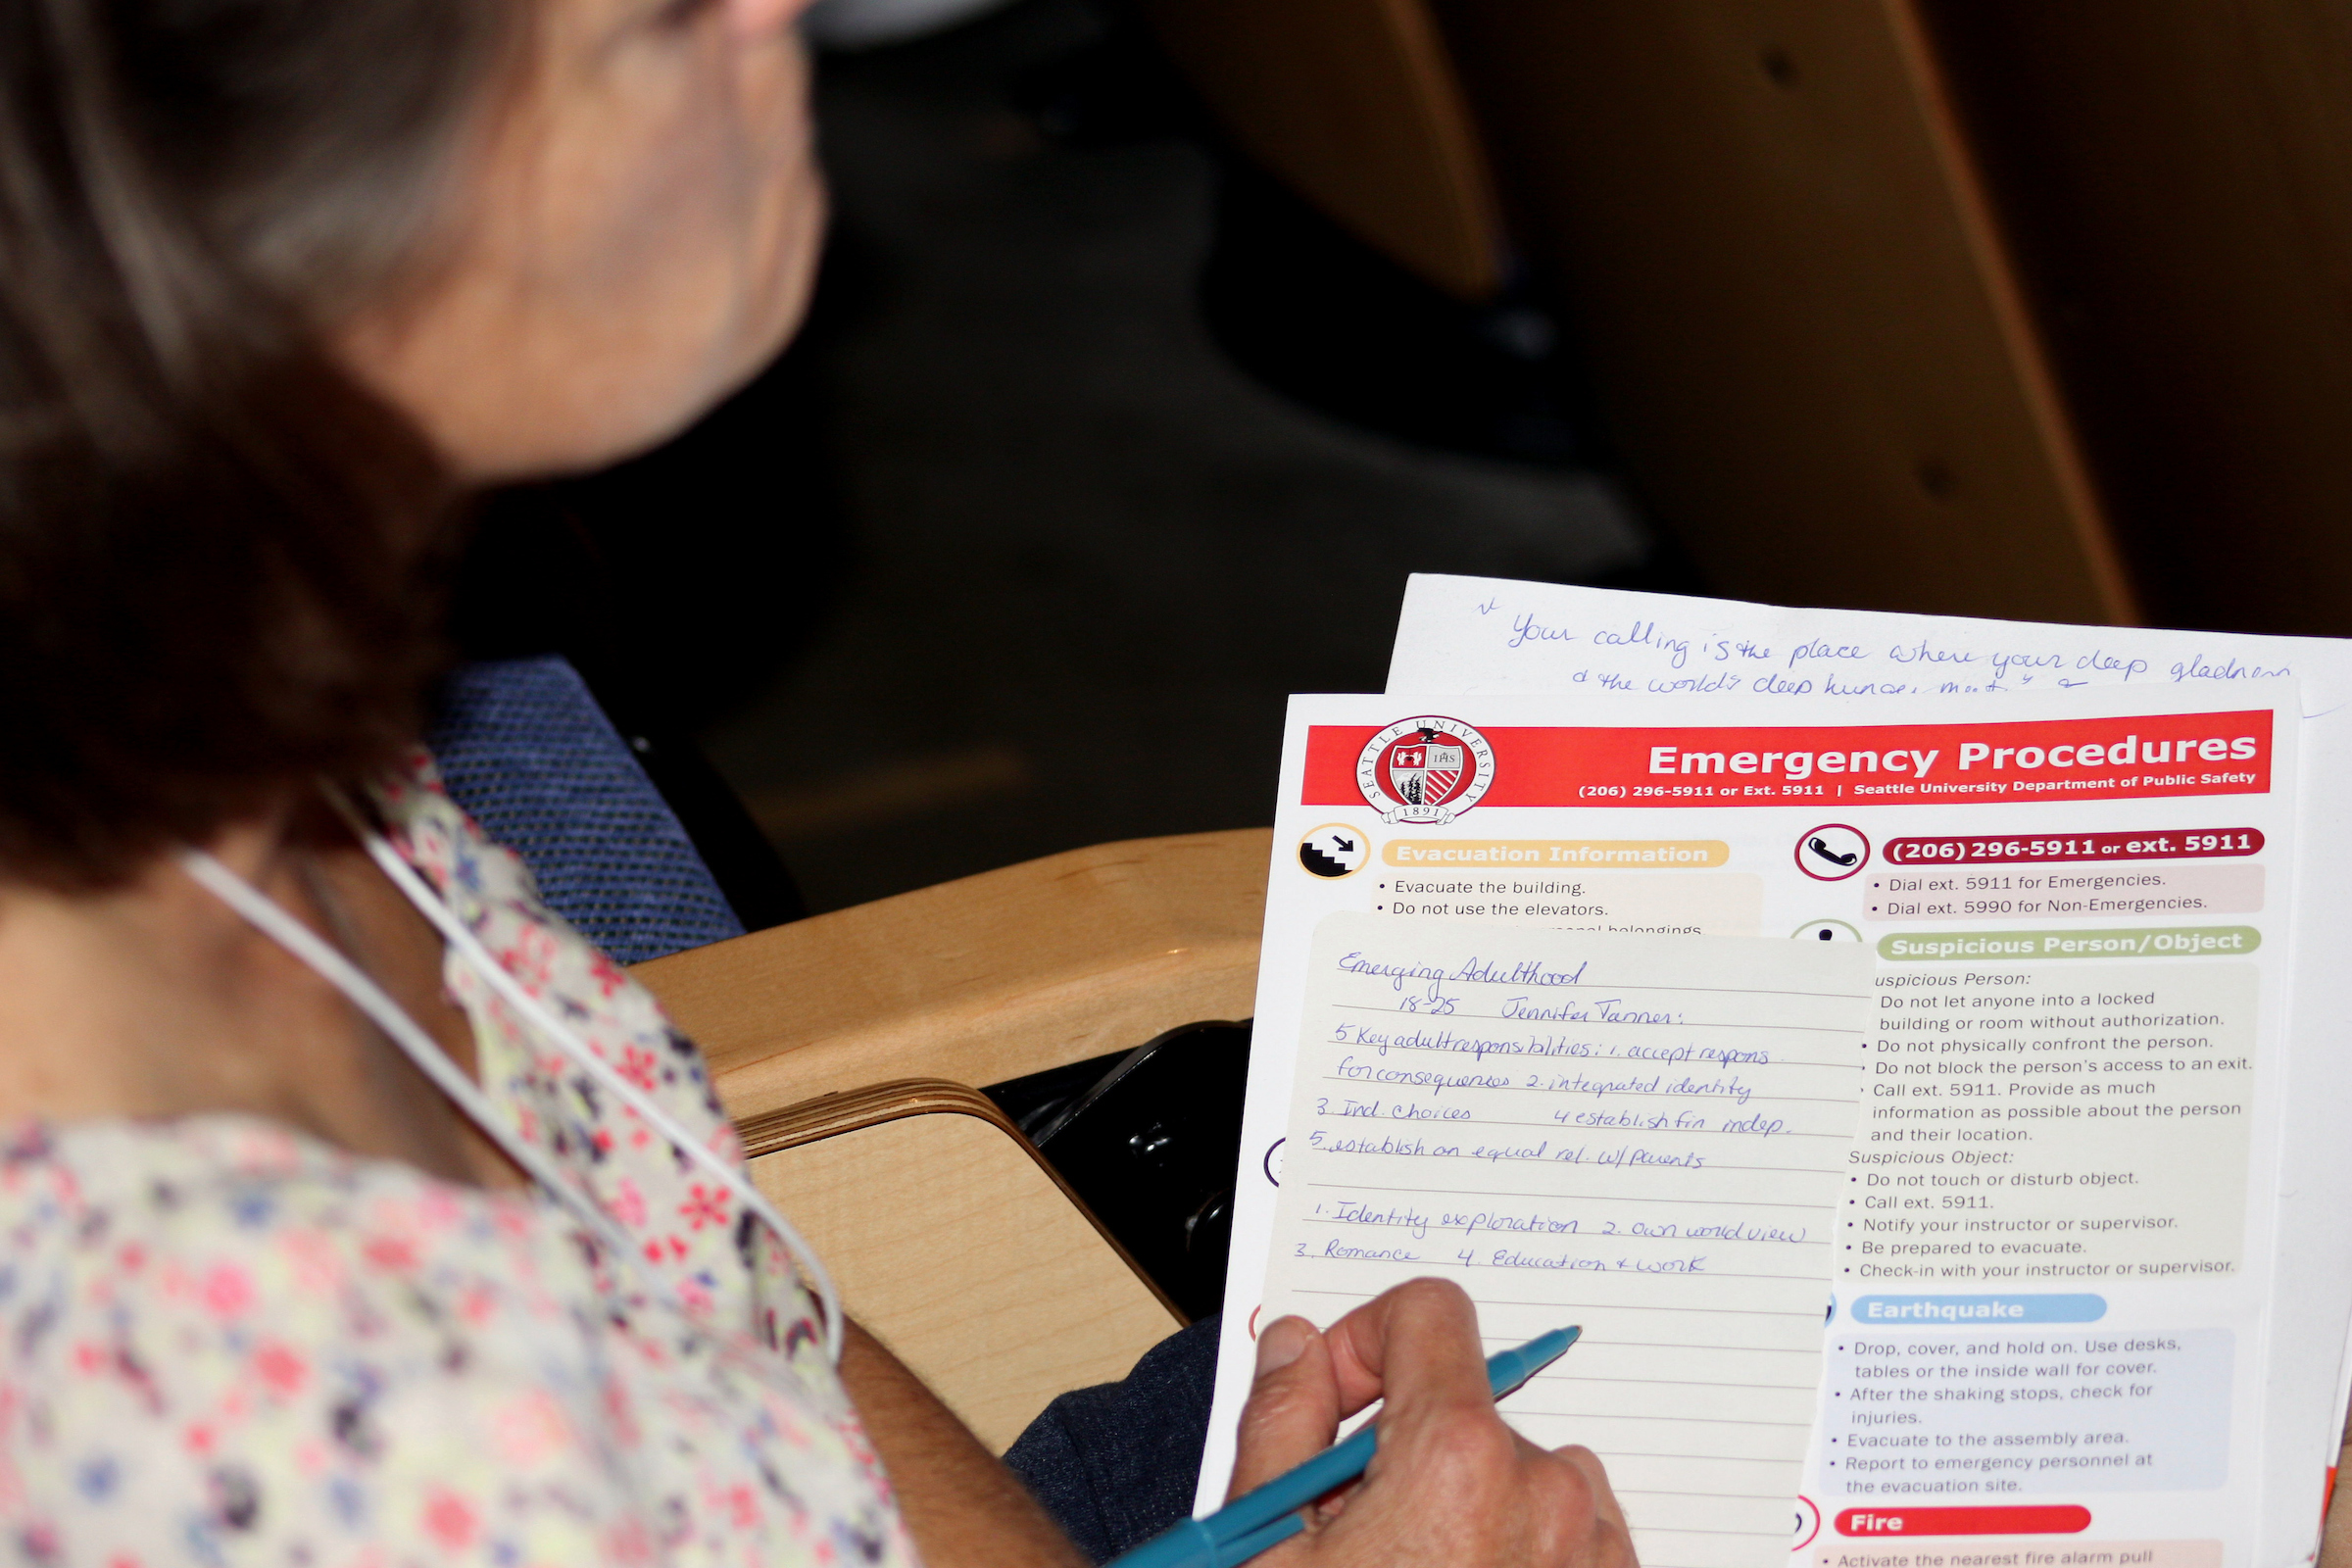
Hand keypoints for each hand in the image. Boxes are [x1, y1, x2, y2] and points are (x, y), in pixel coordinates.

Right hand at [1228, 1279, 1634, 1566]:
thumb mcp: (1263, 1544)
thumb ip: (1281, 1422)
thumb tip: (1295, 1348)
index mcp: (1456, 1459)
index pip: (1429, 1313)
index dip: (1366, 1343)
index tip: (1337, 1400)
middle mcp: (1545, 1495)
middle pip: (1465, 1407)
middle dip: (1404, 1449)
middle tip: (1351, 1530)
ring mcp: (1591, 1553)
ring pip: (1523, 1474)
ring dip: (1471, 1505)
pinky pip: (1577, 1536)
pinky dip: (1525, 1552)